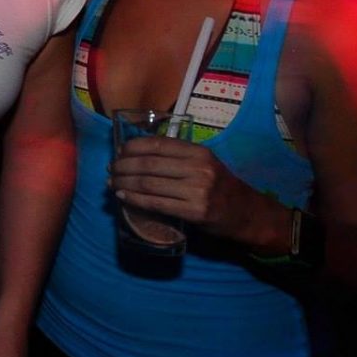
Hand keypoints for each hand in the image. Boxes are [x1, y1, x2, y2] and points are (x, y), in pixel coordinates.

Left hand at [108, 136, 278, 243]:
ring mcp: (197, 190)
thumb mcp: (204, 163)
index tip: (118, 152)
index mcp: (198, 152)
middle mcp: (198, 168)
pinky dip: (135, 199)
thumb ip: (178, 158)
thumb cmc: (220, 186)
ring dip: (125, 183)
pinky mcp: (194, 211)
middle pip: (149, 164)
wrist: (245, 212)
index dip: (133, 147)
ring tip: (112, 183)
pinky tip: (123, 196)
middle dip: (123, 166)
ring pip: (149, 183)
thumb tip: (137, 155)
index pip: (157, 145)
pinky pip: (156, 203)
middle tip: (111, 170)